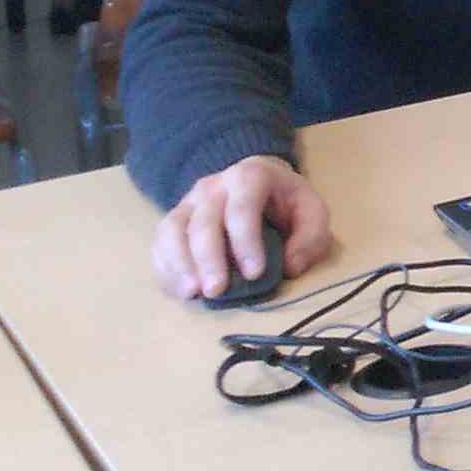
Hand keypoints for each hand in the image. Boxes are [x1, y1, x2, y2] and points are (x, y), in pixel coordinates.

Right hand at [152, 155, 329, 302]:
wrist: (255, 181)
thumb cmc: (285, 202)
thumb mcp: (311, 211)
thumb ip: (310, 236)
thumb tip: (290, 267)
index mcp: (249, 177)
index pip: (242, 209)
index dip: (246, 242)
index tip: (255, 273)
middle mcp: (212, 187)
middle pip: (203, 223)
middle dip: (209, 259)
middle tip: (217, 290)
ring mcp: (187, 203)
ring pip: (173, 231)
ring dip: (179, 264)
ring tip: (192, 293)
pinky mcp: (172, 222)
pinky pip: (160, 244)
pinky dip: (166, 268)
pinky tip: (180, 290)